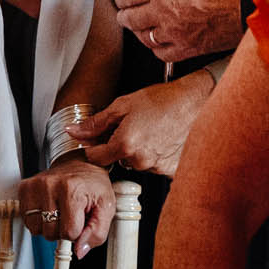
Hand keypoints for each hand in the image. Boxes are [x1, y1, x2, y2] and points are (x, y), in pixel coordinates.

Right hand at [17, 155, 114, 251]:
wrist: (81, 163)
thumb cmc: (94, 186)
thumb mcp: (106, 208)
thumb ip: (97, 233)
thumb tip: (79, 251)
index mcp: (72, 190)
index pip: (69, 232)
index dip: (77, 232)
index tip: (81, 219)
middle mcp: (50, 185)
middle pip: (51, 232)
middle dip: (62, 229)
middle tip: (70, 214)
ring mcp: (35, 186)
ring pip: (36, 229)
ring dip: (48, 225)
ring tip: (59, 211)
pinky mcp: (25, 188)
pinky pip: (27, 220)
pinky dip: (38, 219)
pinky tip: (48, 207)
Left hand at [71, 76, 212, 176]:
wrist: (196, 101)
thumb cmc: (163, 100)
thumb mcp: (123, 105)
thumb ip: (96, 123)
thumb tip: (73, 131)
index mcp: (124, 145)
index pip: (95, 158)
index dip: (94, 146)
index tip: (99, 138)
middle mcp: (140, 161)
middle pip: (117, 159)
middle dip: (119, 145)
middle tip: (132, 125)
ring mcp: (157, 167)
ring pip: (137, 162)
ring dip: (139, 150)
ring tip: (150, 130)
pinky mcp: (171, 169)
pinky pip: (156, 166)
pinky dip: (156, 155)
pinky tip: (162, 139)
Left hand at [113, 0, 246, 64]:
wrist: (256, 1)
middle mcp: (162, 10)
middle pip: (129, 18)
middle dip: (125, 14)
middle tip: (126, 13)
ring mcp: (174, 32)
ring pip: (143, 37)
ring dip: (139, 31)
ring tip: (141, 27)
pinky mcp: (188, 48)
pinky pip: (161, 53)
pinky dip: (157, 48)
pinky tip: (159, 42)